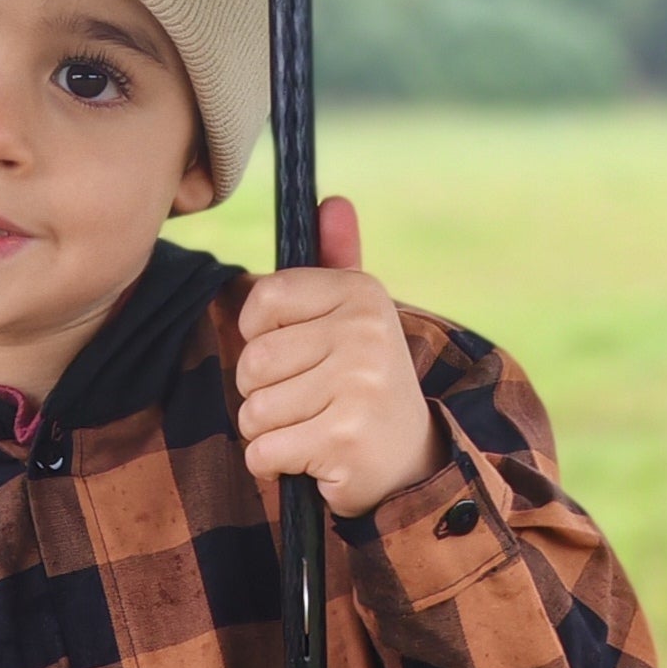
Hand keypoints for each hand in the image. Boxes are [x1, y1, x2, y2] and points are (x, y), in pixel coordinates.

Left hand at [236, 196, 442, 518]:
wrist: (412, 464)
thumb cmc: (364, 386)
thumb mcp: (355, 321)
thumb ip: (336, 264)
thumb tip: (333, 201)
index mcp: (362, 294)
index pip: (264, 300)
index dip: (258, 335)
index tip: (292, 354)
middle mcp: (365, 332)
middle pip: (254, 361)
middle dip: (262, 393)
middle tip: (308, 402)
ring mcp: (357, 385)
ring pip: (254, 410)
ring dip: (269, 433)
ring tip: (313, 430)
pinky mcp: (344, 438)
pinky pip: (264, 451)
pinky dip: (275, 466)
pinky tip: (313, 460)